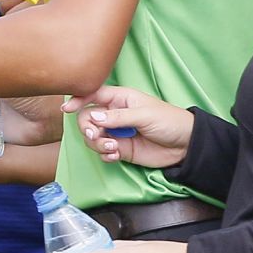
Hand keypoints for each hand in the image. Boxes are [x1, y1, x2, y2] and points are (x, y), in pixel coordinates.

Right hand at [62, 86, 193, 168]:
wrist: (185, 146)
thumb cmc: (168, 121)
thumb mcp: (144, 115)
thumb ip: (118, 117)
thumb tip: (93, 117)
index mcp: (119, 99)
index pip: (93, 95)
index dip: (78, 100)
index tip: (67, 109)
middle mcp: (113, 115)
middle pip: (87, 118)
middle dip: (87, 128)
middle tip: (95, 135)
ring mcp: (115, 133)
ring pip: (92, 137)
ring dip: (97, 144)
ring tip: (113, 149)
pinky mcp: (119, 149)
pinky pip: (102, 152)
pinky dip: (105, 155)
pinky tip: (115, 156)